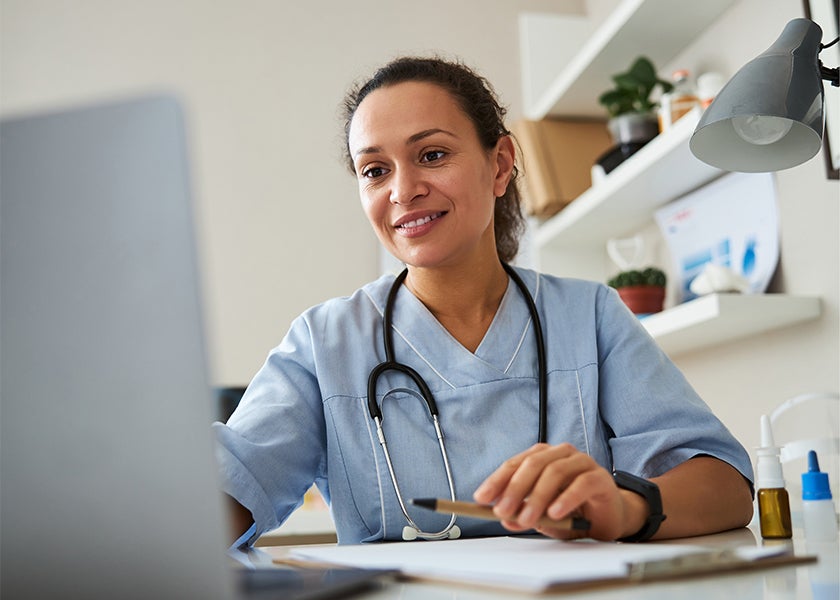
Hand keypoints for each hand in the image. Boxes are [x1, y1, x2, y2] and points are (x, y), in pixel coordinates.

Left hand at [472, 443, 646, 539]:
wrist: (608, 517)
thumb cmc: (572, 511)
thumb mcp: (542, 516)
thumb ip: (524, 514)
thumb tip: (504, 519)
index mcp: (542, 457)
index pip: (515, 464)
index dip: (497, 480)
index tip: (481, 498)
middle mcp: (560, 454)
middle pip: (532, 464)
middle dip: (514, 489)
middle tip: (502, 511)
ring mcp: (581, 462)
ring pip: (554, 472)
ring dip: (537, 497)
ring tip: (527, 519)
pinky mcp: (600, 477)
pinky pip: (581, 484)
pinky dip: (566, 498)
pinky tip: (555, 512)